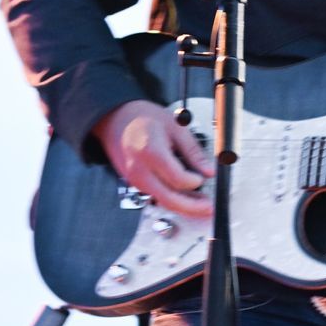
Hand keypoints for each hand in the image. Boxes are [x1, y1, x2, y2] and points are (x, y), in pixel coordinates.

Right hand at [95, 99, 214, 221]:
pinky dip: (172, 200)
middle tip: (209, 208)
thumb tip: (208, 170)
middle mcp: (140, 170)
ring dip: (183, 207)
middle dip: (192, 207)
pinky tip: (186, 199)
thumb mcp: (175, 127)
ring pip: (162, 201)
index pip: (177, 179)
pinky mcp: (135, 184)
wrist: (116, 118)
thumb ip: (193, 151)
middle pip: (169, 198)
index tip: (204, 177)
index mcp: (151, 152)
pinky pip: (156, 196)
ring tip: (202, 206)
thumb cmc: (142, 118)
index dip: (195, 181)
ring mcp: (135, 179)